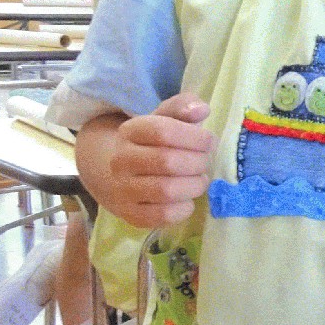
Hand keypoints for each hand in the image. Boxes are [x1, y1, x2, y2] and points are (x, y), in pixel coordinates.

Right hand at [107, 93, 213, 227]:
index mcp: (130, 131)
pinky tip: (187, 200)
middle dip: (197, 163)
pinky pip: (162, 216)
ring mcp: (122, 189)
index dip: (195, 137)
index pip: (163, 131)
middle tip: (204, 162)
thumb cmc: (153, 144)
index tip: (208, 142)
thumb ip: (184, 108)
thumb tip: (201, 110)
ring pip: (166, 190)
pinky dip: (183, 209)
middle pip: (167, 161)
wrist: (116, 174)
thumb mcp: (165, 119)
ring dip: (193, 186)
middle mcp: (121, 160)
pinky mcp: (130, 214)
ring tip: (199, 180)